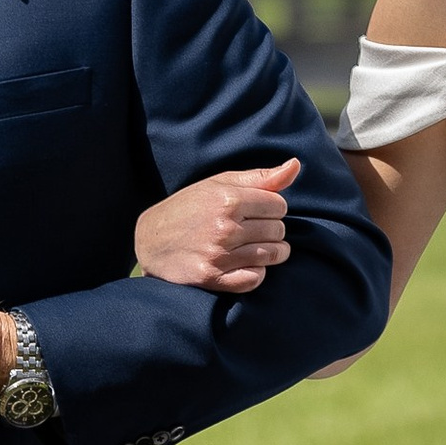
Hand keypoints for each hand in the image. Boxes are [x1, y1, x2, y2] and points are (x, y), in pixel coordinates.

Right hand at [134, 159, 299, 292]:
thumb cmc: (188, 208)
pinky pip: (256, 278)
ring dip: (268, 252)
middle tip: (250, 229)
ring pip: (273, 255)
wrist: (149, 242)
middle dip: (269, 229)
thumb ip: (260, 177)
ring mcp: (219, 255)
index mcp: (228, 199)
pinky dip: (255, 273)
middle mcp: (225, 227)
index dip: (271, 207)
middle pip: (279, 231)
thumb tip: (296, 165)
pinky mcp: (214, 279)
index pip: (280, 205)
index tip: (255, 210)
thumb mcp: (219, 184)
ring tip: (250, 246)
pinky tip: (242, 264)